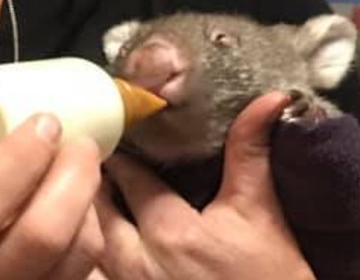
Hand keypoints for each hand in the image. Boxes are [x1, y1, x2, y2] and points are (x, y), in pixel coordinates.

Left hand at [94, 92, 315, 279]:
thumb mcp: (262, 215)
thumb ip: (251, 153)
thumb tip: (270, 98)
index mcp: (171, 234)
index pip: (127, 178)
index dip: (119, 151)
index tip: (112, 129)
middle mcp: (140, 264)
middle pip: (95, 211)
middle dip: (92, 182)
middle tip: (92, 155)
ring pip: (88, 247)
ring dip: (89, 219)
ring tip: (92, 193)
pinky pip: (96, 273)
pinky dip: (93, 253)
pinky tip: (103, 237)